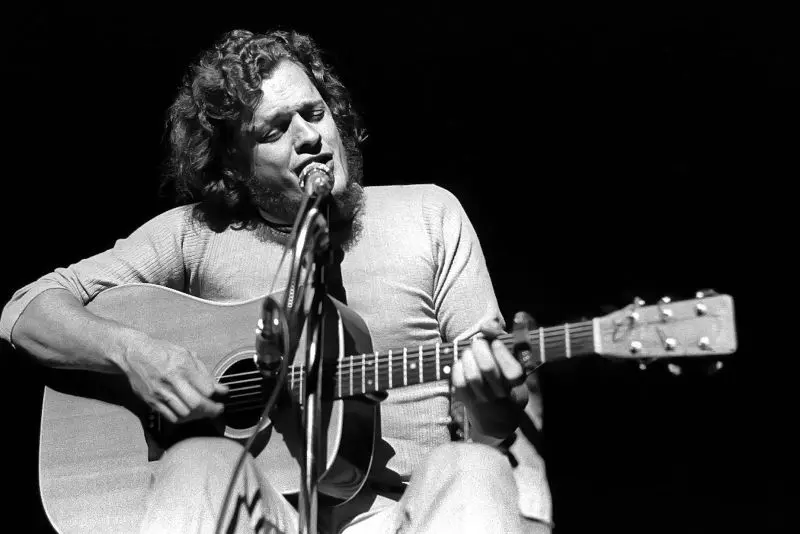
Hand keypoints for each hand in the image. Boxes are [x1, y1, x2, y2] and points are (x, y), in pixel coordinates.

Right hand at [115, 332, 228, 423]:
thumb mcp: (186, 354)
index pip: (206, 389)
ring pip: (184, 414)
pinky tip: (189, 413)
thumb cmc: (162, 351)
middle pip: (196, 404)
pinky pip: (171, 417)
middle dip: (211, 410)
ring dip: (198, 416)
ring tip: (204, 411)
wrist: (133, 354)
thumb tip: (220, 388)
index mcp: (182, 366)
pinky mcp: (151, 402)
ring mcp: (160, 393)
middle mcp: (171, 381)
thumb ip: (204, 372)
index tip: (223, 395)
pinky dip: (184, 419)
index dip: (217, 395)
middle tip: (217, 409)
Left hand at [451, 317, 527, 442]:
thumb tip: (509, 318)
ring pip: (472, 376)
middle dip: (480, 349)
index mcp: (521, 386)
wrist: (499, 416)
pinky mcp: (468, 402)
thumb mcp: (522, 360)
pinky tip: (462, 363)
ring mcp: (485, 401)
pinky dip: (458, 368)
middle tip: (478, 341)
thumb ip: (520, 335)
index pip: (513, 371)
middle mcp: (504, 397)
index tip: (495, 342)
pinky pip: (459, 383)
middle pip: (488, 369)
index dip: (501, 352)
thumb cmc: (512, 378)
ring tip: (470, 352)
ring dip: (468, 357)